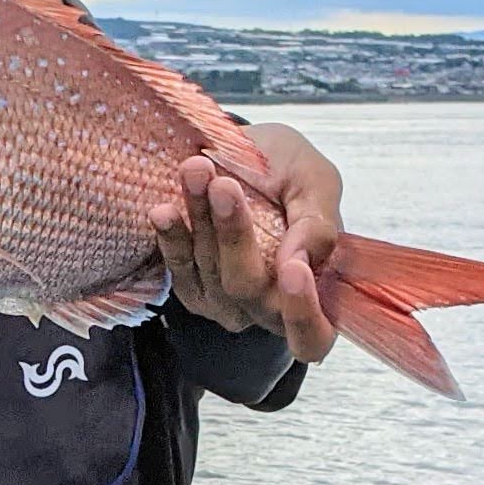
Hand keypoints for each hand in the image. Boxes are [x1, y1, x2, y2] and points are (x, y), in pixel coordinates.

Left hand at [149, 123, 340, 363]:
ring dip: (200, 220)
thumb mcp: (314, 180)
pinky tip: (164, 210)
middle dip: (234, 234)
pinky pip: (180, 270)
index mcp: (318, 288)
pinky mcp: (193, 286)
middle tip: (223, 185)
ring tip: (194, 172)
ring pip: (211, 273)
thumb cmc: (286, 168)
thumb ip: (318, 222)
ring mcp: (228, 300)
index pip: (313, 334)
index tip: (294, 267)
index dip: (303, 312)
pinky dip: (172, 237)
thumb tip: (300, 260)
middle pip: (250, 290)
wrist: (243, 150)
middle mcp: (271, 306)